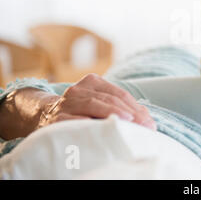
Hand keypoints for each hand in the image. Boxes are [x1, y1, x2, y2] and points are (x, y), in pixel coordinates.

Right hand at [38, 73, 156, 130]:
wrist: (42, 116)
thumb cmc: (80, 111)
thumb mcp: (99, 103)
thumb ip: (122, 106)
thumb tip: (147, 118)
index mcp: (93, 82)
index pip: (120, 94)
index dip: (136, 107)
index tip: (149, 122)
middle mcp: (79, 89)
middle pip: (110, 99)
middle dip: (130, 113)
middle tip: (144, 126)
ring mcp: (67, 102)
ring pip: (94, 105)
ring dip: (114, 115)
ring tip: (129, 122)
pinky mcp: (56, 118)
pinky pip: (74, 119)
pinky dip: (88, 122)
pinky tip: (100, 127)